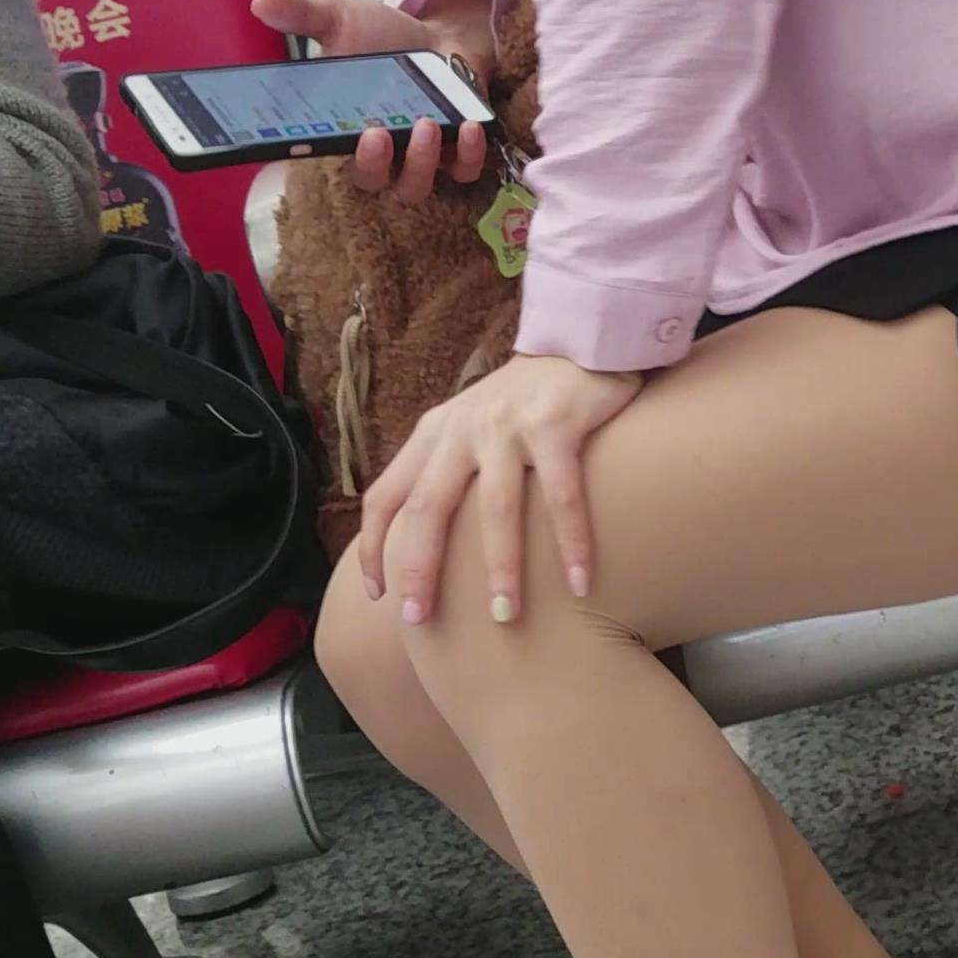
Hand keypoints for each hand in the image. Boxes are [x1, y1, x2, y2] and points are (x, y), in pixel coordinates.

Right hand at [252, 0, 496, 202]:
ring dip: (420, 162)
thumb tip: (260, 3)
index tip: (308, 137)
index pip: (320, 154)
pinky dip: (468, 155)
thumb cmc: (384, 37)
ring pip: (414, 186)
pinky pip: (463, 171)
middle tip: (375, 134)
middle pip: (370, 183)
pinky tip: (469, 128)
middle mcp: (379, 153)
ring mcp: (419, 156)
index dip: (311, 155)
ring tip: (426, 125)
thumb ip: (304, 16)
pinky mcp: (458, 151)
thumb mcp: (341, 19)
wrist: (439, 35)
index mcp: (341, 128)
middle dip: (372, 165)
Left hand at [360, 352, 641, 623]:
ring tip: (504, 616)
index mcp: (435, 433)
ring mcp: (507, 425)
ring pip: (495, 509)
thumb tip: (430, 540)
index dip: (373, 547)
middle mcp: (462, 429)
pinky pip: (561, 495)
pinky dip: (571, 542)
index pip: (386, 495)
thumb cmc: (529, 399)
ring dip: (500, 568)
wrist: (584, 336)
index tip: (377, 596)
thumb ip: (450, 467)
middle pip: (427, 508)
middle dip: (420, 569)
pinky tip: (579, 582)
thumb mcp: (473, 425)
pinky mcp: (555, 424)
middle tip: (420, 621)